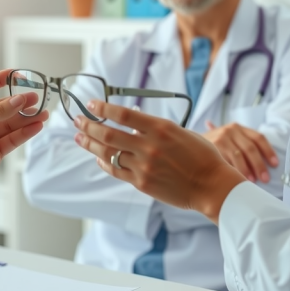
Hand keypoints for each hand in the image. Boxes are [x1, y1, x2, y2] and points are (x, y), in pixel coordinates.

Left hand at [72, 100, 245, 221]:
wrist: (212, 186)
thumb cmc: (202, 157)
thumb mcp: (180, 132)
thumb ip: (155, 127)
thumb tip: (133, 118)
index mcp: (161, 128)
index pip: (123, 114)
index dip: (103, 108)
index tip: (91, 104)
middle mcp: (149, 146)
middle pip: (108, 134)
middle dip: (88, 126)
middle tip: (77, 121)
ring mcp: (144, 166)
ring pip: (107, 153)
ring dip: (90, 144)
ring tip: (80, 138)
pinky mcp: (142, 183)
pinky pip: (115, 171)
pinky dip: (104, 163)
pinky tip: (98, 158)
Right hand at [202, 121, 277, 182]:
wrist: (190, 142)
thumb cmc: (216, 144)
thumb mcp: (230, 139)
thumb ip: (245, 146)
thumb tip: (268, 163)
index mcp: (239, 128)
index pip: (259, 137)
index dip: (268, 151)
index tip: (274, 164)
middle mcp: (231, 130)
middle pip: (251, 148)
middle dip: (259, 165)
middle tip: (265, 178)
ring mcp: (221, 138)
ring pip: (239, 156)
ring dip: (247, 170)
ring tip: (251, 181)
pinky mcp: (212, 147)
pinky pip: (226, 161)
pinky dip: (234, 171)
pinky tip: (237, 178)